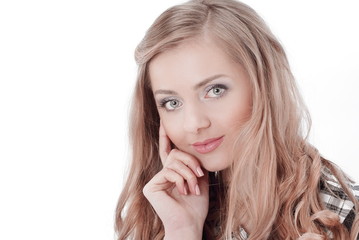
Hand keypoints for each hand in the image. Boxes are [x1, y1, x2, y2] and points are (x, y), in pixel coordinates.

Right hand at [143, 121, 208, 238]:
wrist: (190, 223)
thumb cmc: (196, 206)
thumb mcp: (199, 180)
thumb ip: (194, 164)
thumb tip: (193, 149)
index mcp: (172, 173)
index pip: (168, 151)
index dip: (165, 137)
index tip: (164, 123)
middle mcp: (162, 175)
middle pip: (175, 154)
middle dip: (191, 162)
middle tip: (200, 174)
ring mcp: (155, 181)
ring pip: (173, 162)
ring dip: (188, 174)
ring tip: (193, 188)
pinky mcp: (150, 186)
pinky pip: (168, 171)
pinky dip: (180, 180)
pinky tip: (183, 191)